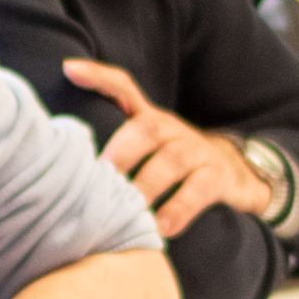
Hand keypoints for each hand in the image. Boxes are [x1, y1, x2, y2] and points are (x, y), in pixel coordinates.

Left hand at [61, 60, 274, 239]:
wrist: (237, 175)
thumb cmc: (173, 170)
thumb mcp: (145, 154)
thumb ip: (112, 156)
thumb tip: (61, 175)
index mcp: (149, 120)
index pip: (125, 88)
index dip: (99, 77)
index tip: (69, 70)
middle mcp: (172, 129)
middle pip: (145, 128)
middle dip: (120, 153)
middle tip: (98, 179)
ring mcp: (197, 151)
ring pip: (172, 160)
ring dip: (147, 185)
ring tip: (129, 208)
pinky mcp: (218, 177)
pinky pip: (200, 189)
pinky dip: (179, 209)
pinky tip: (162, 228)